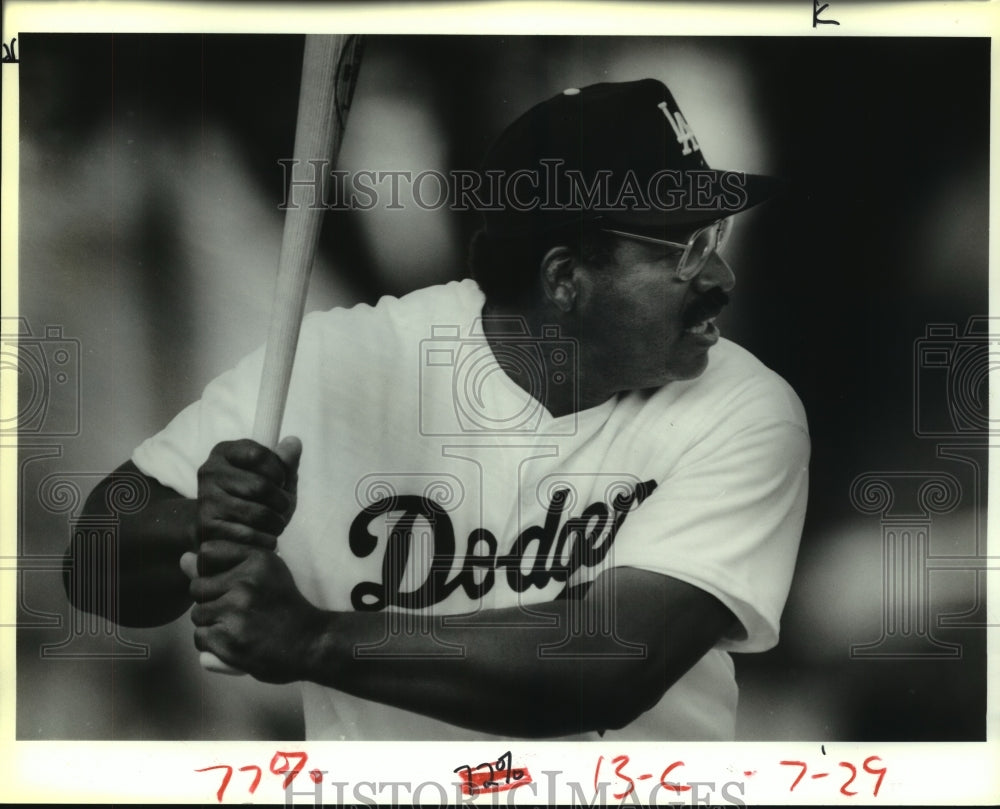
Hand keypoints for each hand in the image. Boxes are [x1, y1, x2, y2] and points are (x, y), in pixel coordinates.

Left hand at [189, 544, 325, 683]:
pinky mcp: (229, 638)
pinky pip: (201, 638)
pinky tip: (236, 643)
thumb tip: (183, 558)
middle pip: (198, 587)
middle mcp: (246, 580)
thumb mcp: (264, 575)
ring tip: (239, 628)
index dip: (213, 571)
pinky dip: (213, 645)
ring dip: (212, 625)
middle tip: (239, 612)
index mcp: (257, 558)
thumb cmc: (286, 608)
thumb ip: (223, 566)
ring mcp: (236, 610)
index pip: (207, 553)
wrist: (312, 642)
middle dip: (212, 601)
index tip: (232, 584)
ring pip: (198, 615)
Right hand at [194, 436, 301, 569]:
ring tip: (276, 524)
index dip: (279, 471)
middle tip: (282, 509)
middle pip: (260, 486)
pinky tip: (265, 538)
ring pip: (257, 513)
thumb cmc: (253, 498)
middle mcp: (210, 472)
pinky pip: (248, 535)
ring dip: (276, 522)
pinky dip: (266, 539)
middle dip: (281, 501)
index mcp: (225, 452)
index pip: (259, 454)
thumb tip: (294, 443)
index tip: (281, 482)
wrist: (222, 529)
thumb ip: (285, 461)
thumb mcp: (274, 477)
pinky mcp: (207, 527)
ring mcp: (206, 499)